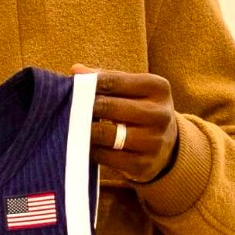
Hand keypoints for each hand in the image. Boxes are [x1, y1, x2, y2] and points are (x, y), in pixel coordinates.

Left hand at [72, 65, 178, 183]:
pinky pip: (105, 156)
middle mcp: (160, 114)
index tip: (73, 87)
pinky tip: (83, 145)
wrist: (167, 147)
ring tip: (71, 126)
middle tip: (67, 109)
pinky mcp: (142, 165)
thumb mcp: (132, 90)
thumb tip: (76, 70)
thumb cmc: (140, 110)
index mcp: (158, 88)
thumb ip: (106, 78)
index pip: (114, 81)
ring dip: (84, 130)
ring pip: (106, 133)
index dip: (89, 84)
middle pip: (108, 106)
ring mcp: (153, 141)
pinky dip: (90, 150)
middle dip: (84, 107)